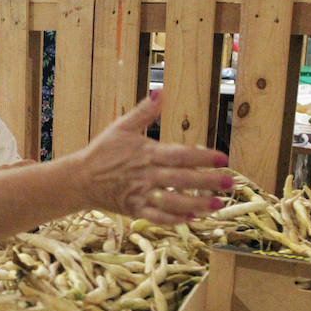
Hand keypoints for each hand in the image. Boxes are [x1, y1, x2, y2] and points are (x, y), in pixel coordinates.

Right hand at [71, 90, 231, 223]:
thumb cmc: (103, 151)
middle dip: (207, 182)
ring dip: (196, 204)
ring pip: (172, 201)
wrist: (80, 178)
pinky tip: (193, 219)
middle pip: (181, 179)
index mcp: (146, 153)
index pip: (180, 155)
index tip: (223, 159)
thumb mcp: (122, 127)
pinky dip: (174, 219)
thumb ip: (144, 111)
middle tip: (230, 183)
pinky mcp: (135, 209)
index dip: (202, 157)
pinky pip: (157, 216)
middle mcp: (146, 175)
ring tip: (218, 205)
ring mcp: (140, 194)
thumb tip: (161, 91)